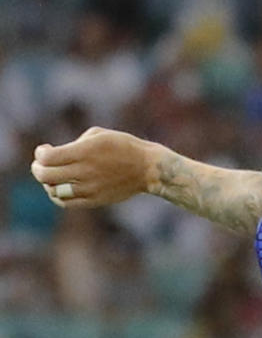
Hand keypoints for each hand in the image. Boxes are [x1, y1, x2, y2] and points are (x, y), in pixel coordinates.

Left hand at [32, 127, 153, 207]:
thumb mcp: (98, 135)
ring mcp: (90, 188)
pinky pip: (66, 202)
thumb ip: (74, 144)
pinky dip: (57, 196)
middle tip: (40, 165)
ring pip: (54, 191)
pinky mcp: (95, 200)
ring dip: (47, 183)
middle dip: (38, 169)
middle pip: (46, 175)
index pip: (47, 157)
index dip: (40, 154)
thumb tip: (57, 154)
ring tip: (52, 177)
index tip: (45, 149)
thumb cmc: (123, 146)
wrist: (147, 168)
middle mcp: (85, 171)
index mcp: (85, 151)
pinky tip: (59, 188)